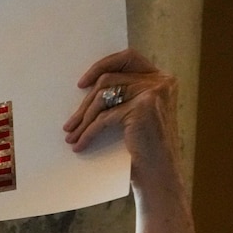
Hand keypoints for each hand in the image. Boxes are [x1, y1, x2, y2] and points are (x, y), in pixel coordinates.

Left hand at [63, 49, 178, 177]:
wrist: (160, 175)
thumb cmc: (146, 147)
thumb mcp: (138, 114)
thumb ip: (124, 95)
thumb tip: (87, 87)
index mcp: (162, 79)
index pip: (128, 57)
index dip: (103, 65)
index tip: (82, 83)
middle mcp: (160, 82)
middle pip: (109, 80)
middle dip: (85, 103)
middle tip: (70, 122)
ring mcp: (153, 93)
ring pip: (103, 97)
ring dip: (82, 119)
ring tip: (71, 134)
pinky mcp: (142, 109)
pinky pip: (104, 118)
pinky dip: (88, 132)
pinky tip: (80, 144)